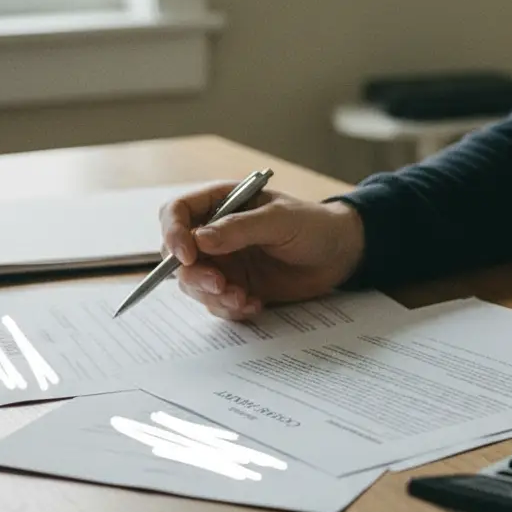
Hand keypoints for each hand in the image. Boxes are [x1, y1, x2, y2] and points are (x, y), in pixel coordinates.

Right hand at [160, 183, 364, 319]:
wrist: (338, 254)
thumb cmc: (313, 225)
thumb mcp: (280, 220)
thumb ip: (240, 228)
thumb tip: (199, 239)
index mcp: (220, 203)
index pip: (177, 212)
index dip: (173, 233)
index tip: (187, 256)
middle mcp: (214, 233)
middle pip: (177, 254)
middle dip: (194, 274)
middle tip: (220, 285)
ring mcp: (223, 262)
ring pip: (193, 283)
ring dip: (213, 296)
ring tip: (243, 297)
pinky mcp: (235, 286)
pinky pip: (217, 303)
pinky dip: (230, 308)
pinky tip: (255, 304)